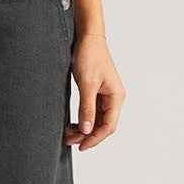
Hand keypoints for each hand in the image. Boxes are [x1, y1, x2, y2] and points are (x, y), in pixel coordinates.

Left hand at [65, 31, 124, 150]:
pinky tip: (72, 123)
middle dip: (87, 135)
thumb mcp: (86, 84)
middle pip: (103, 125)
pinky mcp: (97, 92)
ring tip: (68, 133)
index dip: (94, 139)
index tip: (80, 146)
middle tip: (69, 140)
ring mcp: (106, 95)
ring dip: (84, 128)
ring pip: (97, 120)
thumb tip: (86, 130)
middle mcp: (114, 98)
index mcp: (116, 97)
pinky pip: (92, 111)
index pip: (108, 126)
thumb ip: (87, 108)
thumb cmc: (90, 55)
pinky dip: (83, 119)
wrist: (88, 36)